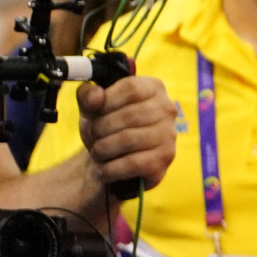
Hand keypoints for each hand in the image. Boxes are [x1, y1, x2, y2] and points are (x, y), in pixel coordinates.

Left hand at [76, 74, 177, 193]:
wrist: (112, 160)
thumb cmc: (105, 126)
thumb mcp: (91, 107)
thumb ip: (87, 96)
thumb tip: (95, 95)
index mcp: (153, 88)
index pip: (131, 89)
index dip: (107, 101)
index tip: (94, 112)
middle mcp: (168, 109)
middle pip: (129, 115)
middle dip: (100, 128)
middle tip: (92, 137)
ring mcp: (169, 135)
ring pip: (128, 140)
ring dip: (103, 149)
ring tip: (97, 152)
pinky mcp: (164, 159)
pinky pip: (133, 163)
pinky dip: (111, 168)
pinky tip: (104, 169)